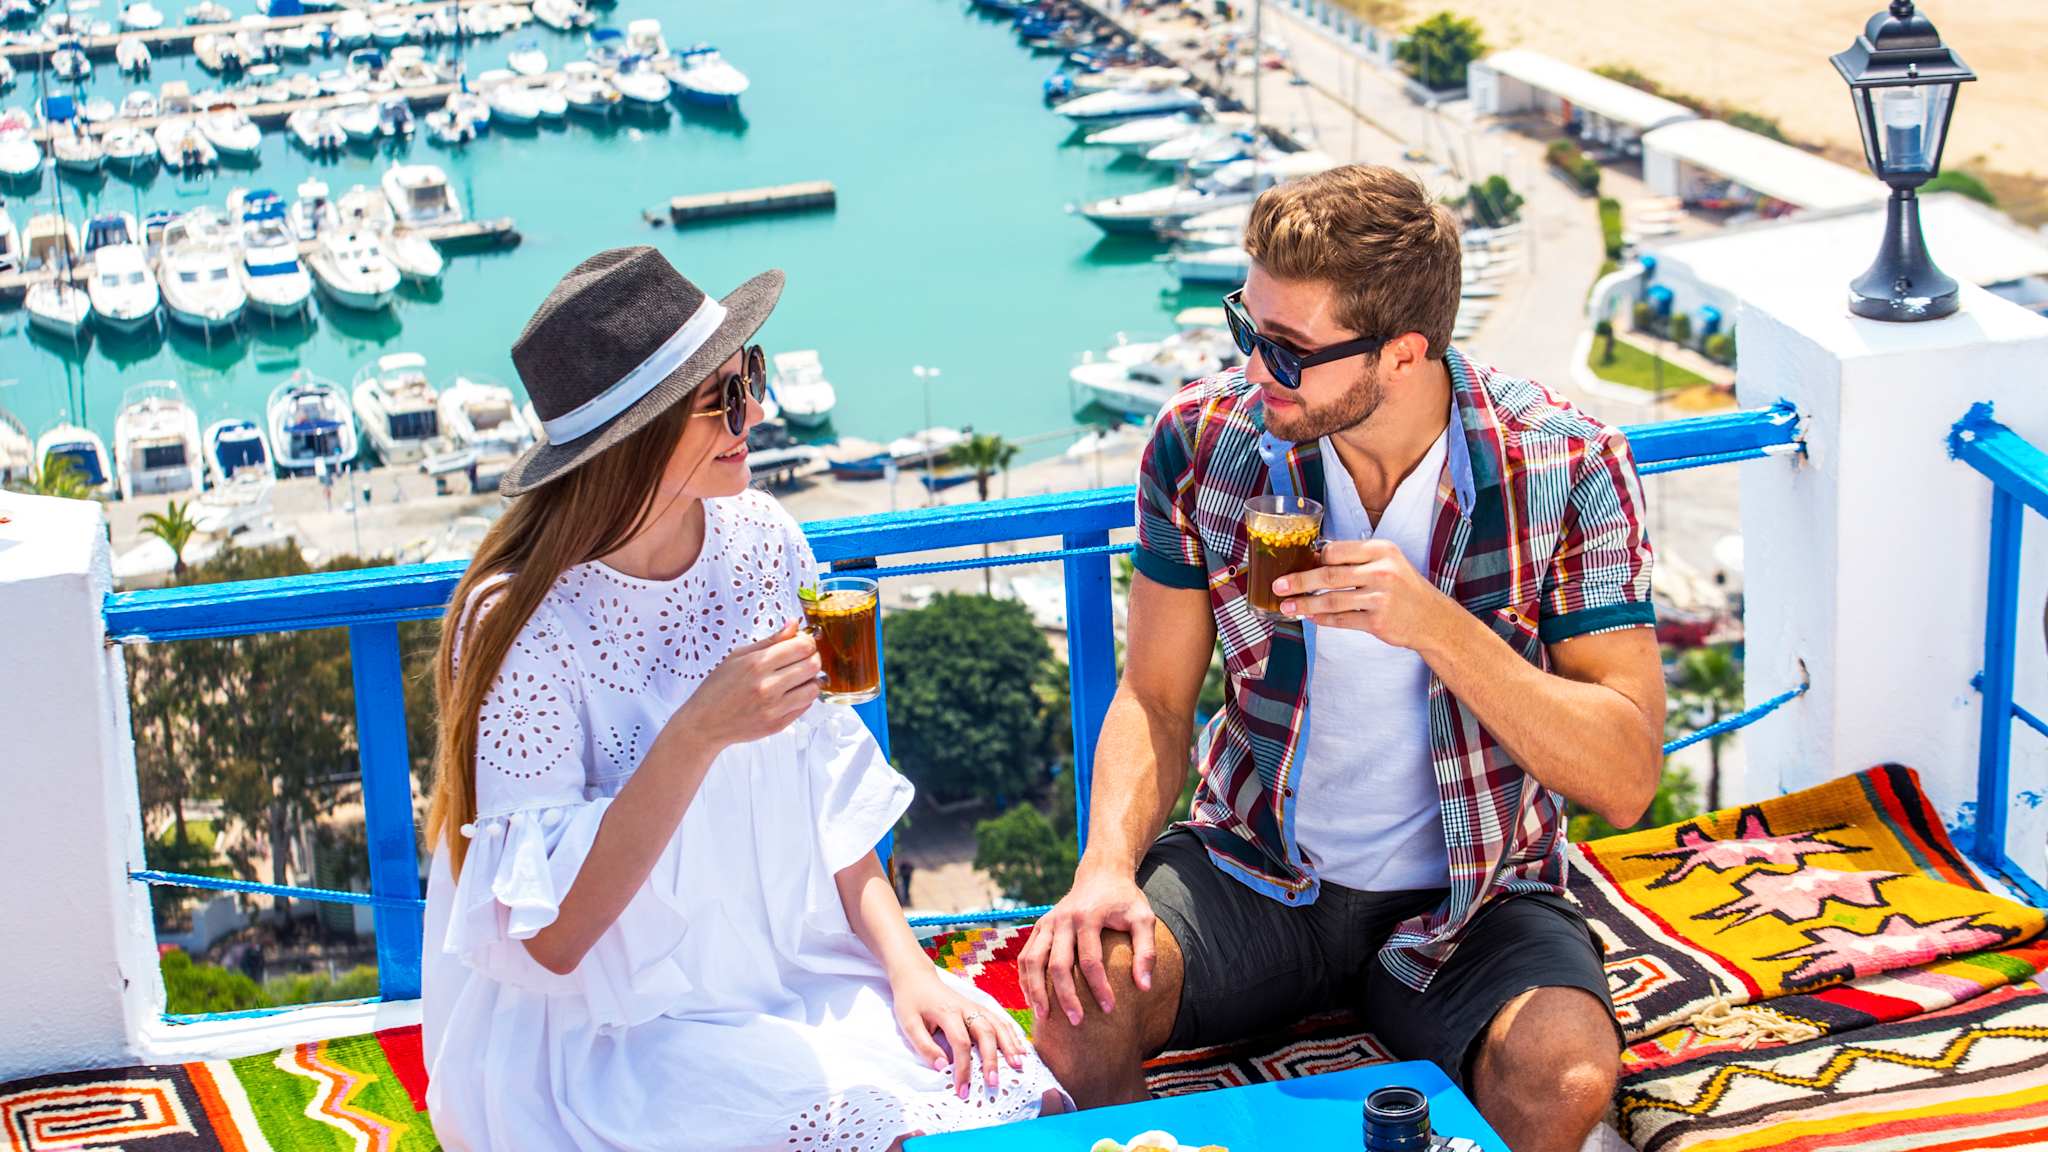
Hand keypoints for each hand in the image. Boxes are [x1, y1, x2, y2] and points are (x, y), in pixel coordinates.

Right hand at [672, 619, 820, 749]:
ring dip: (811, 679)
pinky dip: (804, 696)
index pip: (802, 646)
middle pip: (812, 665)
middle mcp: (768, 686)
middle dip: (813, 658)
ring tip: (799, 677)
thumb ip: (770, 640)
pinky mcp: (778, 724)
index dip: (808, 642)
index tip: (802, 643)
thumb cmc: (718, 687)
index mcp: (757, 663)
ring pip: (814, 687)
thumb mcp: (738, 656)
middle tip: (804, 658)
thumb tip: (794, 624)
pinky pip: (805, 706)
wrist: (705, 723)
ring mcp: (774, 708)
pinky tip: (791, 692)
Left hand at [890, 969, 1024, 1099]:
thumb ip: (924, 1045)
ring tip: (1018, 1065)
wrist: (916, 977)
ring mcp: (975, 1006)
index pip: (960, 1043)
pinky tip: (1020, 1048)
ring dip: (1009, 1045)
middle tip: (994, 1082)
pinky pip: (1000, 1020)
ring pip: (998, 1025)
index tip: (962, 1088)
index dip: (963, 1068)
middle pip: (985, 1033)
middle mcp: (966, 1008)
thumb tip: (942, 1066)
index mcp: (948, 1012)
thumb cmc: (911, 1001)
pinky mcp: (979, 1007)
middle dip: (992, 1059)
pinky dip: (1012, 1034)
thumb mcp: (908, 1023)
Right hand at [1018, 865, 1155, 1026]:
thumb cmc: (1125, 900)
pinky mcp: (1039, 927)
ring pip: (1033, 961)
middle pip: (1057, 964)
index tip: (1110, 1009)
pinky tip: (1033, 1000)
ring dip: (1036, 991)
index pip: (1091, 960)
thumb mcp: (1143, 919)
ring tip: (1045, 1017)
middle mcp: (1062, 919)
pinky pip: (1026, 956)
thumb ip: (1146, 951)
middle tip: (1077, 1022)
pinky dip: (1026, 979)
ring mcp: (1047, 922)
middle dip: (1066, 996)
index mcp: (1088, 916)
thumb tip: (1144, 987)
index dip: (1099, 987)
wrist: (1101, 874)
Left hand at [1274, 538, 1452, 650]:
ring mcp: (1380, 597)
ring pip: (1331, 601)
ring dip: (1305, 605)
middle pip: (1329, 576)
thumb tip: (1314, 560)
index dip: (1314, 559)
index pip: (1336, 551)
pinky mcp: (1377, 621)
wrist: (1431, 617)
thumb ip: (1355, 559)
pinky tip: (1310, 618)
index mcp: (1381, 550)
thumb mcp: (1387, 562)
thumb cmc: (1403, 587)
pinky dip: (1323, 619)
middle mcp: (1381, 571)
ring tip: (1287, 606)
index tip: (1296, 564)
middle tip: (1278, 586)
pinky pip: (1342, 620)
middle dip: (1299, 581)